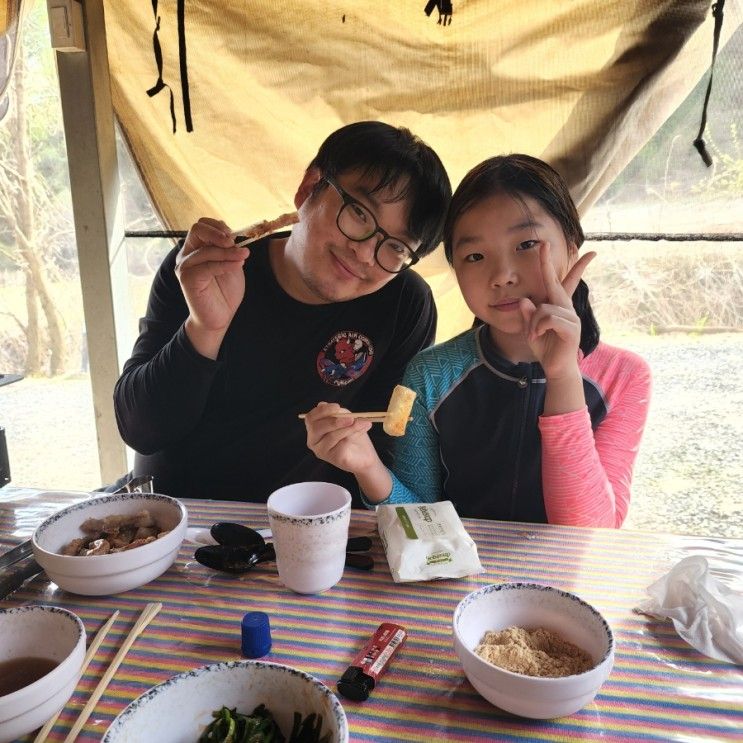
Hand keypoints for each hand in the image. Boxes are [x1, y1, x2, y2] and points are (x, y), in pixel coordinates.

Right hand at [175, 218, 249, 337]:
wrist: (220, 317)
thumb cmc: (225, 291)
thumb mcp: (231, 265)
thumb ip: (230, 250)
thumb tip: (233, 237)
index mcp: (196, 248)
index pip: (202, 225)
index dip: (218, 226)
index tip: (233, 235)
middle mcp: (187, 255)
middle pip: (197, 230)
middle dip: (218, 233)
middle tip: (234, 242)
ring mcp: (184, 267)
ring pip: (206, 250)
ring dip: (228, 252)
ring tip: (244, 255)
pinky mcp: (187, 279)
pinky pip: (208, 266)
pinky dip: (225, 264)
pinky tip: (238, 266)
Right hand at [304, 402, 380, 475]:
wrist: (364, 455)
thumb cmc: (353, 435)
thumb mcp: (347, 419)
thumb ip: (338, 413)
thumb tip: (327, 406)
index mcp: (314, 429)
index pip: (310, 418)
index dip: (322, 411)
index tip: (337, 407)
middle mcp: (314, 441)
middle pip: (316, 428)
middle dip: (334, 421)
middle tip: (351, 418)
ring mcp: (322, 451)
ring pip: (331, 436)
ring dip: (349, 428)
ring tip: (363, 423)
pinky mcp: (334, 458)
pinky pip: (341, 446)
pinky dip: (353, 437)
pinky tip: (361, 433)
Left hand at [518, 242, 595, 379]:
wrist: (556, 367)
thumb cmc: (545, 347)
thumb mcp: (531, 329)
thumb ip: (527, 315)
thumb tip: (524, 300)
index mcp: (556, 305)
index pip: (552, 281)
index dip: (548, 264)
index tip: (546, 245)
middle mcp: (565, 307)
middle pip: (554, 283)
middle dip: (547, 263)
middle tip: (543, 243)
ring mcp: (571, 317)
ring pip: (543, 309)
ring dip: (533, 323)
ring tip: (534, 335)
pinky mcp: (571, 328)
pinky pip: (549, 319)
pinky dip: (538, 327)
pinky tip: (538, 336)